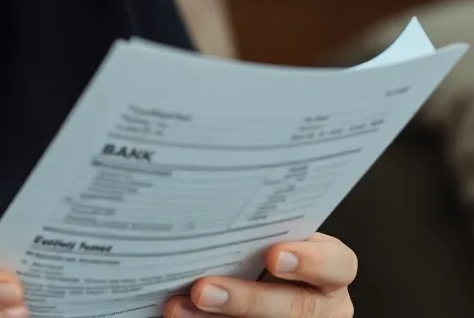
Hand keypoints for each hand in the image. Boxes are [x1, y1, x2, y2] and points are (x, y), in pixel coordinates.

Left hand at [164, 233, 355, 317]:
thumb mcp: (267, 238)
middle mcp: (322, 304)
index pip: (338, 264)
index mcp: (330, 269)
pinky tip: (183, 315)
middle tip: (203, 289)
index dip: (311, 261)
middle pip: (297, 307)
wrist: (253, 286)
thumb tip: (206, 210)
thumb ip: (254, 231)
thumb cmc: (258, 250)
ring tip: (180, 307)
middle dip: (247, 299)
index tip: (274, 256)